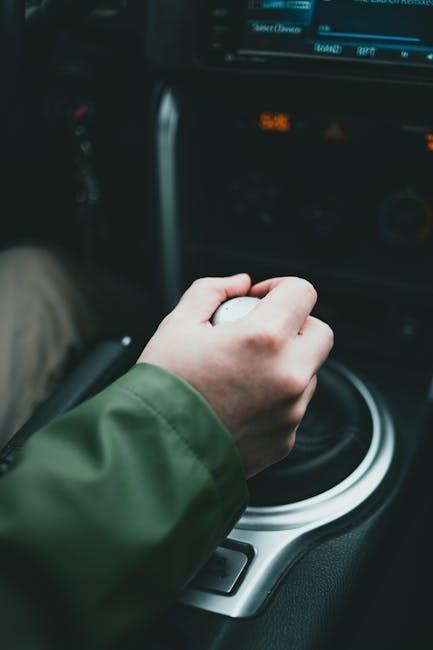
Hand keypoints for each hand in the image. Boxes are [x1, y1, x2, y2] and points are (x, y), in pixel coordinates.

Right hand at [138, 274, 333, 476]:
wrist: (155, 450)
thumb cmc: (163, 388)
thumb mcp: (177, 323)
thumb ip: (212, 290)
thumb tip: (239, 284)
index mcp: (264, 339)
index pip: (302, 293)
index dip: (280, 286)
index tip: (260, 297)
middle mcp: (288, 375)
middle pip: (320, 333)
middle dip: (295, 324)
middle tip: (262, 330)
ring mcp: (290, 411)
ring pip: (309, 372)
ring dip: (288, 363)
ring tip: (244, 371)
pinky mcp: (286, 439)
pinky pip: (294, 407)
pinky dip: (276, 398)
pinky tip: (241, 400)